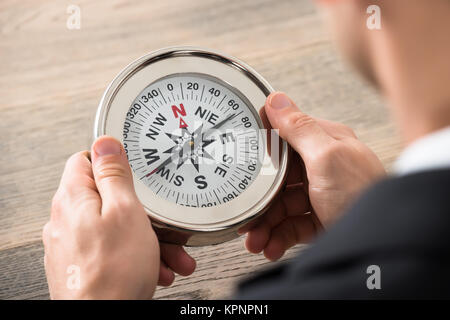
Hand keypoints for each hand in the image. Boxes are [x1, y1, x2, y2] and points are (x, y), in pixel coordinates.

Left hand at [43, 136, 195, 298]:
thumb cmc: (114, 273)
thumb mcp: (125, 211)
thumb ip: (114, 174)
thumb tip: (105, 143)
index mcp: (72, 199)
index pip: (85, 160)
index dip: (113, 163)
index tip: (133, 173)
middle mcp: (65, 221)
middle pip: (107, 200)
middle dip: (142, 212)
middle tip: (162, 224)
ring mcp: (72, 246)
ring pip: (115, 229)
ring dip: (146, 239)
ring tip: (170, 255)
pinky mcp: (81, 266)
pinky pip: (112, 251)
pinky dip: (135, 256)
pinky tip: (156, 269)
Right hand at [239, 92, 384, 260]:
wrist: (381, 241)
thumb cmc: (362, 195)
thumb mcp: (327, 157)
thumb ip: (299, 129)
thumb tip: (277, 100)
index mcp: (326, 143)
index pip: (285, 142)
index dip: (262, 155)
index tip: (242, 167)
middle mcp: (323, 167)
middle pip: (280, 180)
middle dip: (260, 200)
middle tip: (246, 216)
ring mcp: (322, 194)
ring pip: (283, 207)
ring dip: (265, 225)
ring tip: (255, 240)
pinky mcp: (322, 219)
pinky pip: (292, 227)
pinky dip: (278, 238)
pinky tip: (270, 246)